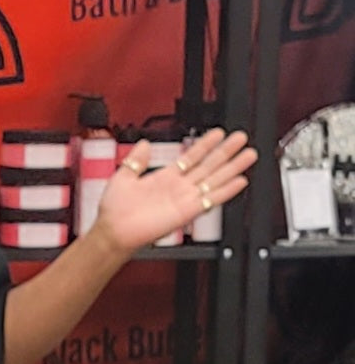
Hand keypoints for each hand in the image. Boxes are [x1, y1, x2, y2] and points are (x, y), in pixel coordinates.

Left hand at [94, 127, 256, 255]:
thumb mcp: (124, 175)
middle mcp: (179, 187)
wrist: (114, 230)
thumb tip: (144, 143)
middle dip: (226, 151)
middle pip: (209, 165)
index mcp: (165, 177)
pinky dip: (227, 190)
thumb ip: (136, 159)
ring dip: (233, 167)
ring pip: (215, 179)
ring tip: (249, 155)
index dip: (206, 144)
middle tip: (241, 138)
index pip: (192, 156)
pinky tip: (240, 181)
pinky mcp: (188, 212)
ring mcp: (185, 199)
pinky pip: (212, 199)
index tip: (219, 133)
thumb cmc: (116, 209)